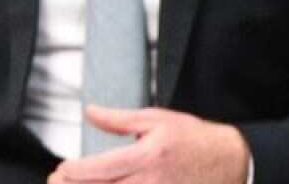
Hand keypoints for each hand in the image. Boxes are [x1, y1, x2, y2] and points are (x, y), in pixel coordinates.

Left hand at [48, 105, 249, 183]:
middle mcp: (151, 183)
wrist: (231, 161)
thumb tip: (90, 112)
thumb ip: (118, 120)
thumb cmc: (194, 139)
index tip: (62, 168)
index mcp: (145, 157)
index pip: (100, 169)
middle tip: (58, 180)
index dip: (74, 171)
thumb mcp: (155, 120)